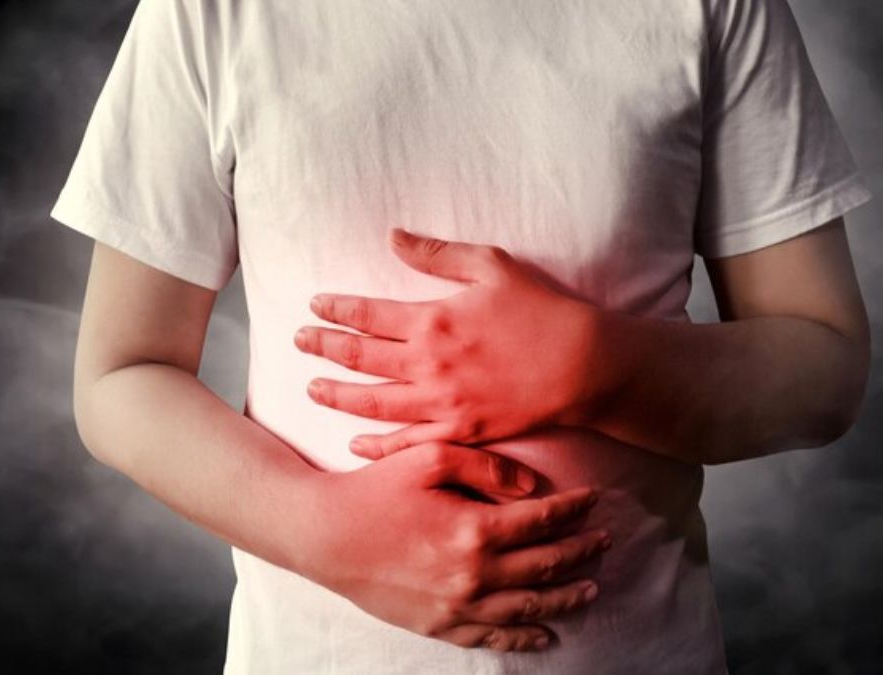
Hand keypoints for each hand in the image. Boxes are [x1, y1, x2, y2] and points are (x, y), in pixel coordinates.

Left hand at [294, 228, 620, 457]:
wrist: (584, 365)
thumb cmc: (541, 310)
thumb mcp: (491, 265)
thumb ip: (437, 254)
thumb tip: (391, 237)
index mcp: (432, 319)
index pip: (366, 313)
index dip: (335, 309)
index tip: (314, 305)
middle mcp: (427, 364)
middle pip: (359, 357)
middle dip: (323, 347)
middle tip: (298, 341)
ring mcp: (442, 403)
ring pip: (373, 402)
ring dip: (337, 395)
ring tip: (311, 388)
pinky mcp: (461, 431)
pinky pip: (408, 443)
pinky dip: (378, 445)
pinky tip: (355, 442)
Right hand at [301, 441, 611, 651]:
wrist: (324, 536)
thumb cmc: (373, 489)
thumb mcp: (426, 458)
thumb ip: (484, 466)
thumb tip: (532, 486)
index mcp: (475, 529)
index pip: (543, 520)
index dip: (574, 509)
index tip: (594, 498)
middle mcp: (473, 574)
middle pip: (545, 565)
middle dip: (581, 551)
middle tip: (604, 540)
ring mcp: (457, 605)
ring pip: (529, 606)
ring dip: (565, 597)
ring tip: (590, 587)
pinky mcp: (439, 625)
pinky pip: (494, 637)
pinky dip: (525, 637)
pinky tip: (545, 633)